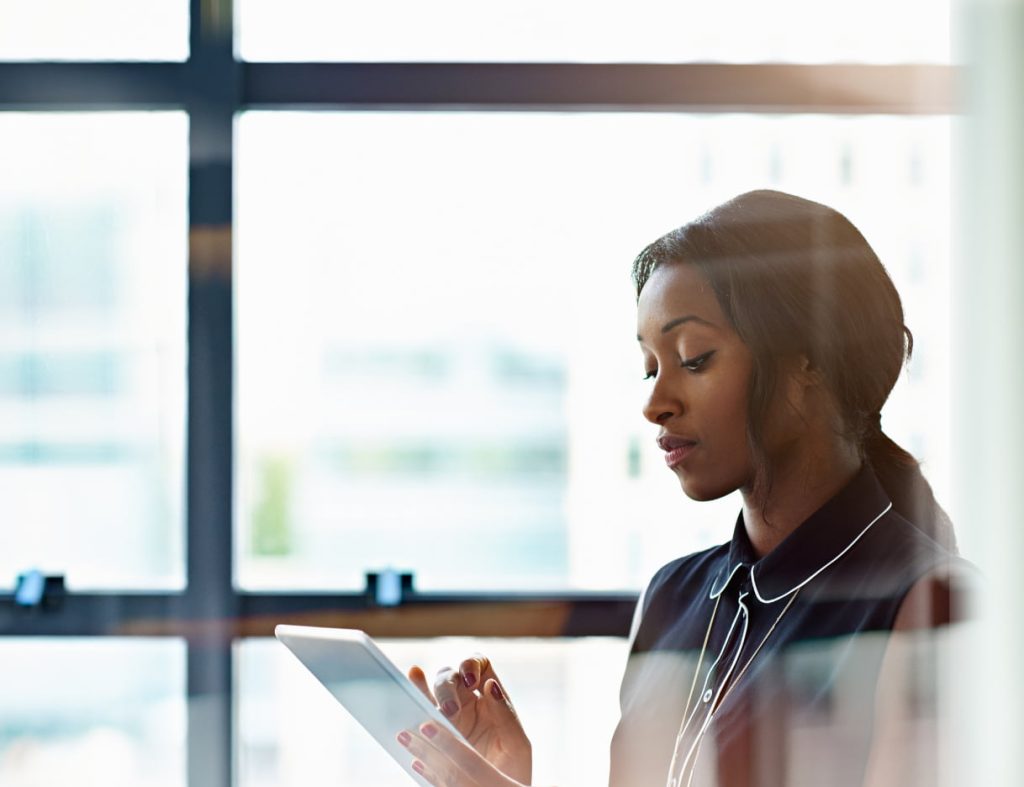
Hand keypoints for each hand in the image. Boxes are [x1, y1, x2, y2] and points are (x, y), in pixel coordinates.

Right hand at [407, 655, 531, 784]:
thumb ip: (506, 714)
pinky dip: (413, 703)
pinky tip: (406, 696)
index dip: (471, 664)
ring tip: (418, 691)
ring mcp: (449, 717)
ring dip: (424, 691)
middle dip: (447, 687)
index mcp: (491, 698)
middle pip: (451, 676)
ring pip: (432, 692)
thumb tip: (491, 685)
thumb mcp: (517, 744)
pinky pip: (420, 714)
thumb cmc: (513, 769)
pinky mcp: (433, 735)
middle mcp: (468, 702)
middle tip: (451, 711)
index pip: (479, 665)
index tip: (471, 680)